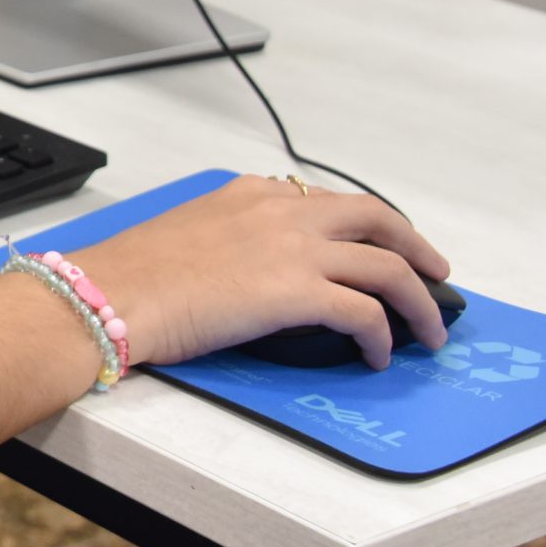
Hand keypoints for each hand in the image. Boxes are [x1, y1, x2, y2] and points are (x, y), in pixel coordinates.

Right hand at [75, 175, 453, 370]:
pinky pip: (366, 312)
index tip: (379, 244)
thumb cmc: (130, 272)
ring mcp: (292, 248)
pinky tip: (377, 354)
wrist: (110, 292)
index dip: (364, 225)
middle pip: (375, 218)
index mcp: (248, 192)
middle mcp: (279, 210)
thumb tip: (254, 270)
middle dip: (415, 246)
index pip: (325, 199)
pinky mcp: (297, 292)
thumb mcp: (186, 230)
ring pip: (387, 265)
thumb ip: (231, 236)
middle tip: (435, 273)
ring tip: (429, 329)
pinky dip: (383, 335)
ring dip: (419, 300)